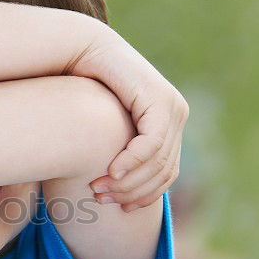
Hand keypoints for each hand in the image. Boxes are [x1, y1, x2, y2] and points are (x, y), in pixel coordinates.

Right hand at [69, 28, 188, 210]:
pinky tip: (111, 172)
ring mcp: (172, 106)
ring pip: (158, 161)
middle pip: (164, 171)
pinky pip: (150, 144)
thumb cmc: (84, 88)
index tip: (120, 209)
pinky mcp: (160, 100)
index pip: (167, 173)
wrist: (81, 49)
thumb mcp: (106, 126)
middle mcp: (177, 113)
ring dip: (128, 181)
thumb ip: (117, 148)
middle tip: (101, 198)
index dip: (145, 196)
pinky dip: (130, 163)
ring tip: (99, 188)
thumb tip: (113, 185)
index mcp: (169, 121)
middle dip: (132, 192)